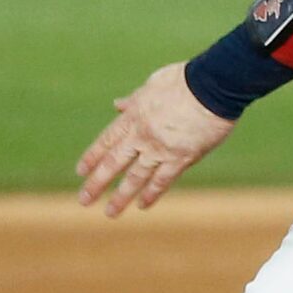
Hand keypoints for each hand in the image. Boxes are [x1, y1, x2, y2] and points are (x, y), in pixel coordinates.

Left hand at [77, 61, 233, 216]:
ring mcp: (160, 149)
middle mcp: (141, 135)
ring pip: (136, 177)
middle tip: (84, 200)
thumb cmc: (185, 80)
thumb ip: (134, 99)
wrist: (212, 86)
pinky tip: (142, 205)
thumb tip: (117, 104)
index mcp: (133, 116)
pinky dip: (152, 194)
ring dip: (121, 196)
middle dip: (97, 183)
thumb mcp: (152, 84)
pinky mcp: (181, 158)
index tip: (81, 172)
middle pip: (114, 163)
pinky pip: (163, 180)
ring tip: (110, 213)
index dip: (92, 157)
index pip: (107, 141)